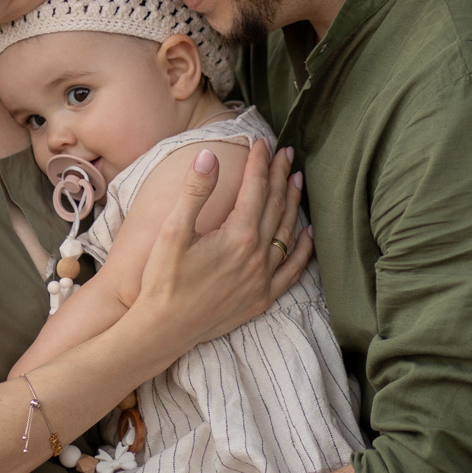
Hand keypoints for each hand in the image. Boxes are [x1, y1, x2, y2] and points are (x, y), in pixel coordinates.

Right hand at [130, 141, 312, 348]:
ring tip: (296, 179)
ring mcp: (263, 279)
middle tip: (286, 152)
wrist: (163, 330)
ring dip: (293, 203)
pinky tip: (308, 233)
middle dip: (280, 175)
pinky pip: (293, 270)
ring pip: (287, 233)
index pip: (255, 188)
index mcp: (238, 235)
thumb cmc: (163, 280)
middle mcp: (257, 256)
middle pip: (274, 205)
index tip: (262, 142)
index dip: (259, 162)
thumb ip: (195, 191)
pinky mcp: (262, 298)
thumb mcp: (173, 231)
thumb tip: (209, 155)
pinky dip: (303, 248)